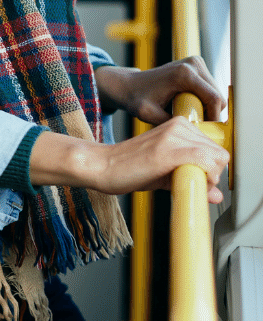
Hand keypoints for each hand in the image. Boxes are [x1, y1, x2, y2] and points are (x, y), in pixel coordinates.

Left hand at [94, 58, 225, 123]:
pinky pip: (209, 89)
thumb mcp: (150, 115)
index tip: (204, 130)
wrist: (129, 85)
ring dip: (206, 107)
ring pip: (215, 93)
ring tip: (185, 112)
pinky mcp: (196, 65)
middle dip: (209, 113)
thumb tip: (195, 133)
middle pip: (217, 96)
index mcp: (184, 74)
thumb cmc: (137, 99)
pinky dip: (203, 100)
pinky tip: (187, 104)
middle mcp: (192, 64)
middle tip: (191, 122)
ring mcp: (195, 62)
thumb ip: (172, 124)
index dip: (213, 117)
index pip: (214, 99)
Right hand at [95, 116, 229, 203]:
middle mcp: (178, 126)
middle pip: (219, 153)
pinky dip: (203, 177)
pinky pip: (204, 162)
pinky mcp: (167, 150)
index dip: (211, 167)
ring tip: (179, 181)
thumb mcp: (165, 171)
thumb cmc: (128, 167)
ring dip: (206, 176)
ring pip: (215, 157)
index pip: (215, 148)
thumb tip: (217, 195)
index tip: (197, 176)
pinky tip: (182, 181)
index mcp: (178, 125)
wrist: (101, 165)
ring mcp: (173, 136)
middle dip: (211, 173)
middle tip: (187, 181)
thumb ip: (191, 177)